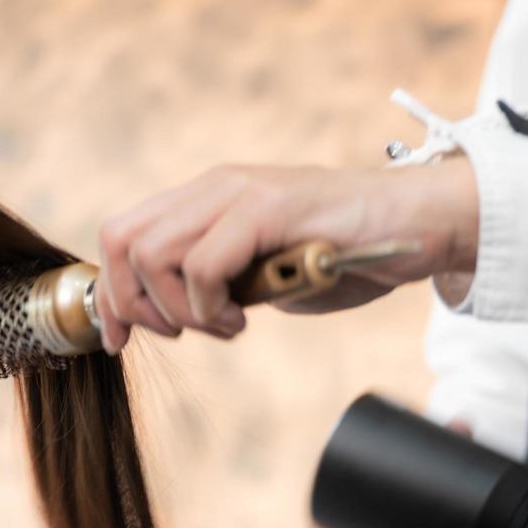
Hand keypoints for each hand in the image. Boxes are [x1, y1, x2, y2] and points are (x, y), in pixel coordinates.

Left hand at [96, 159, 478, 351]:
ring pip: (152, 252)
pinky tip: (243, 320)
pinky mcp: (268, 208)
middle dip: (136, 305)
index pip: (124, 235)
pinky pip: (202, 265)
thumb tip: (182, 315)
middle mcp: (214, 187)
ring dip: (177, 309)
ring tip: (224, 326)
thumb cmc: (351, 253)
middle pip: (121, 241)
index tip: (123, 341)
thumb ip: (225, 283)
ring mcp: (239, 192)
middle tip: (181, 335)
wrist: (416, 224)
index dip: (111, 295)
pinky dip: (208, 307)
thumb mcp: (269, 273)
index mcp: (209, 199)